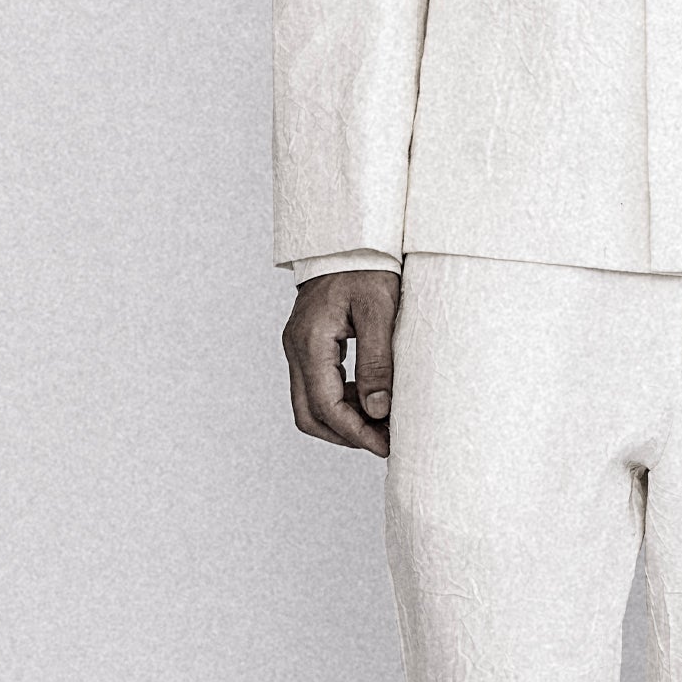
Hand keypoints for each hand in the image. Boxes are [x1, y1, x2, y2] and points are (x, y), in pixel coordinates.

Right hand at [282, 268, 401, 457]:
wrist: (350, 236)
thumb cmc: (367, 266)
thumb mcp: (380, 311)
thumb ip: (377, 362)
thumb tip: (378, 410)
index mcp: (310, 341)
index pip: (325, 406)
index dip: (355, 433)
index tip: (385, 445)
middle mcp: (296, 348)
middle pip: (309, 414)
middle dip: (345, 435)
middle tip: (383, 442)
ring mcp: (298, 346)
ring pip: (311, 404)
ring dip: (343, 420)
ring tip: (382, 423)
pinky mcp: (307, 344)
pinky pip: (317, 386)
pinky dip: (342, 401)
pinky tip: (371, 399)